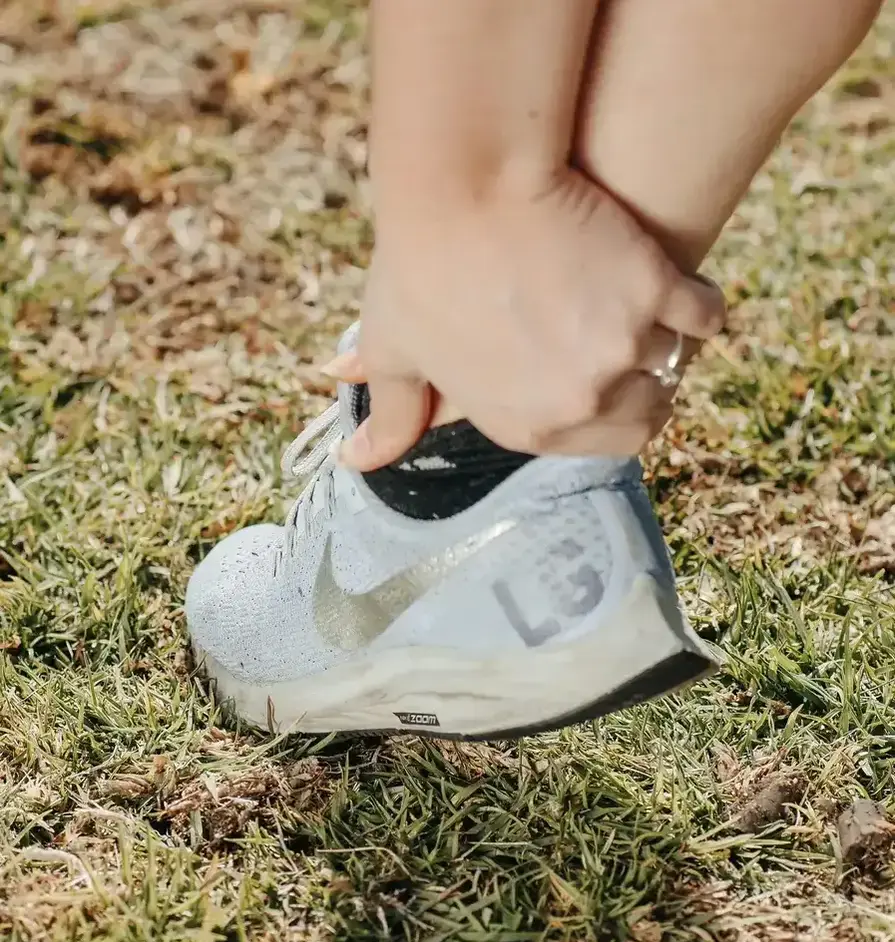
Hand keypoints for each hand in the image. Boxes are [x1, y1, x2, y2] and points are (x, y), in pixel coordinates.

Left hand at [340, 169, 724, 467]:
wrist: (462, 184)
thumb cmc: (418, 268)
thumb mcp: (396, 352)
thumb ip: (392, 415)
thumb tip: (357, 461)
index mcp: (527, 426)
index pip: (599, 443)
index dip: (607, 412)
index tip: (607, 385)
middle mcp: (580, 400)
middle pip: (646, 412)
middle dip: (645, 389)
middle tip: (637, 356)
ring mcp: (621, 348)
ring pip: (671, 362)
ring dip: (666, 344)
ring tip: (655, 319)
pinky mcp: (654, 289)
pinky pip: (703, 314)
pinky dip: (702, 305)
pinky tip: (689, 292)